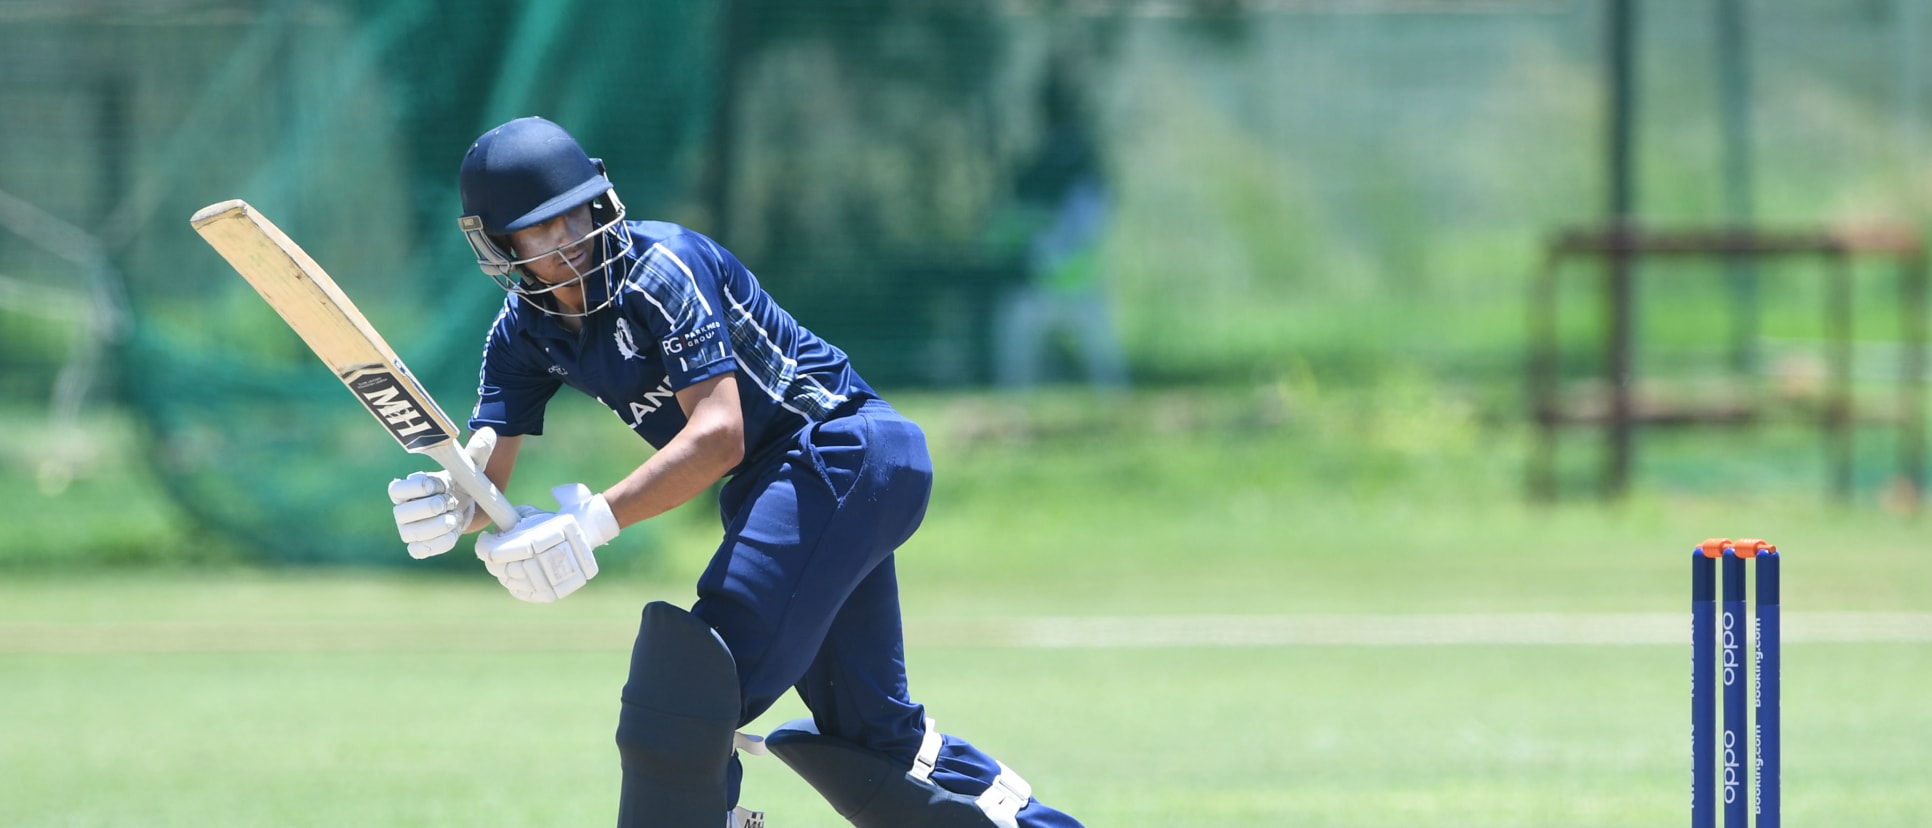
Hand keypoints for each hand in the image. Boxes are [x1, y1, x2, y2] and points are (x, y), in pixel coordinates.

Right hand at [388, 428, 497, 558]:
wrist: (463, 508)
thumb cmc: (460, 484)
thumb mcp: (469, 467)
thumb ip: (476, 451)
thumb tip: (489, 433)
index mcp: (406, 488)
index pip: (397, 489)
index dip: (419, 488)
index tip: (442, 484)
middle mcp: (401, 510)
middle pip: (403, 513)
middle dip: (431, 508)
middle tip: (450, 502)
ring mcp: (407, 530)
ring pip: (412, 534)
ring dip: (438, 526)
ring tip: (455, 518)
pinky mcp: (417, 547)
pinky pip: (420, 551)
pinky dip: (439, 544)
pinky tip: (453, 533)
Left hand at [476, 483, 616, 602]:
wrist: (585, 536)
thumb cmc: (553, 522)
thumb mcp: (531, 514)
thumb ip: (509, 522)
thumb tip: (493, 533)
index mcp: (536, 542)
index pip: (495, 553)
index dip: (483, 547)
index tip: (484, 539)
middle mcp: (542, 562)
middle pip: (501, 569)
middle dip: (492, 560)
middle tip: (492, 551)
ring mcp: (547, 580)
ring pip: (510, 582)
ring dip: (503, 572)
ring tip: (506, 561)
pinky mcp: (552, 593)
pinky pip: (524, 593)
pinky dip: (514, 585)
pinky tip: (513, 575)